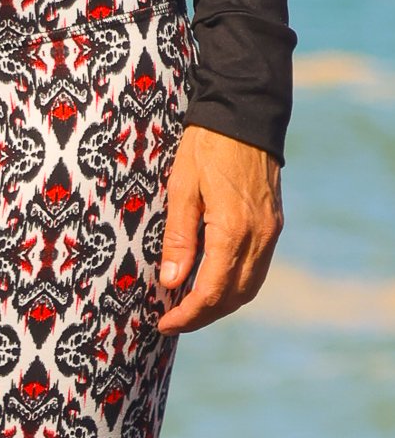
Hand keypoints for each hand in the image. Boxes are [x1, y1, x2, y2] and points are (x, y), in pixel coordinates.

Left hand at [156, 125, 283, 335]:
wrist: (245, 114)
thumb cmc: (207, 147)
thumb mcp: (181, 189)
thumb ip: (178, 239)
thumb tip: (171, 282)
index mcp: (233, 230)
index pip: (211, 292)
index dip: (187, 315)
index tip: (163, 323)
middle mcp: (259, 236)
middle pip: (232, 298)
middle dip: (202, 316)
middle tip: (172, 321)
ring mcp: (270, 232)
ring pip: (248, 288)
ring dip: (220, 305)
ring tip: (189, 308)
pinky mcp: (273, 225)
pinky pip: (257, 269)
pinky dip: (234, 286)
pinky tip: (211, 284)